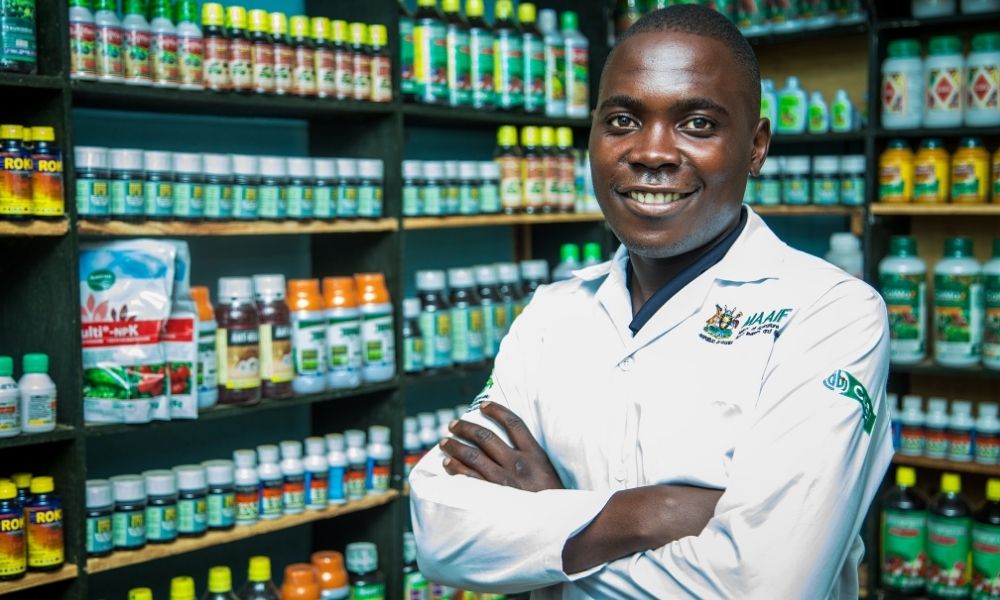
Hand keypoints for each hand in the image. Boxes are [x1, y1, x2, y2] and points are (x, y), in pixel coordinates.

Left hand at [440, 401, 563, 491]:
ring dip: (455, 446)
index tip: (483, 405)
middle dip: (466, 428)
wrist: (555, 528)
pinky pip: (467, 478)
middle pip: (486, 437)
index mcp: (535, 455)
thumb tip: (511, 445)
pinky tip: (447, 463)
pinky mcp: (492, 498)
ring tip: (444, 442)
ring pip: (472, 455)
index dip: (497, 410)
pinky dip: (455, 468)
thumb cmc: (552, 502)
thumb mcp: (549, 473)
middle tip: (453, 425)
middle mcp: (518, 464)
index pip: (514, 423)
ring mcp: (504, 481)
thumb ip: (532, 459)